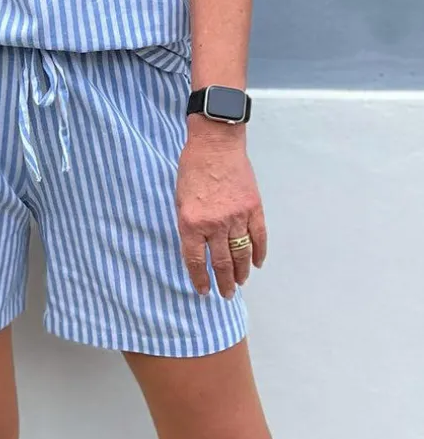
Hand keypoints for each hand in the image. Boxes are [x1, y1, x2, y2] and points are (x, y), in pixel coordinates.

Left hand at [176, 122, 266, 297]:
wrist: (215, 144)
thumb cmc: (192, 168)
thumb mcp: (179, 199)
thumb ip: (188, 224)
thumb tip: (196, 248)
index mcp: (191, 222)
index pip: (196, 261)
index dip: (200, 279)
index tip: (204, 291)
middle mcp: (214, 224)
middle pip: (221, 262)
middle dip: (224, 282)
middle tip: (226, 294)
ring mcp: (236, 217)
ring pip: (241, 254)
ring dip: (241, 272)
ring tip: (240, 283)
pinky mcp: (253, 208)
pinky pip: (258, 237)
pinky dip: (259, 252)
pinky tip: (256, 263)